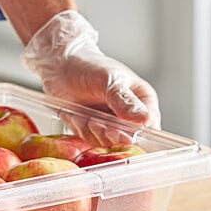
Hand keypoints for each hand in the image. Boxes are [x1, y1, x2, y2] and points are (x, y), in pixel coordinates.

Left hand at [21, 10, 160, 143]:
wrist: (60, 67)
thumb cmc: (88, 66)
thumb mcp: (109, 80)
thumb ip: (124, 100)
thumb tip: (144, 119)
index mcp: (143, 102)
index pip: (150, 127)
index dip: (137, 133)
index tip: (118, 129)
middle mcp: (129, 117)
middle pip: (129, 140)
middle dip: (111, 134)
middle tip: (97, 123)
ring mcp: (111, 125)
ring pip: (109, 143)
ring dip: (94, 132)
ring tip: (86, 117)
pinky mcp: (93, 131)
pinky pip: (92, 141)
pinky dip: (83, 132)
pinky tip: (77, 117)